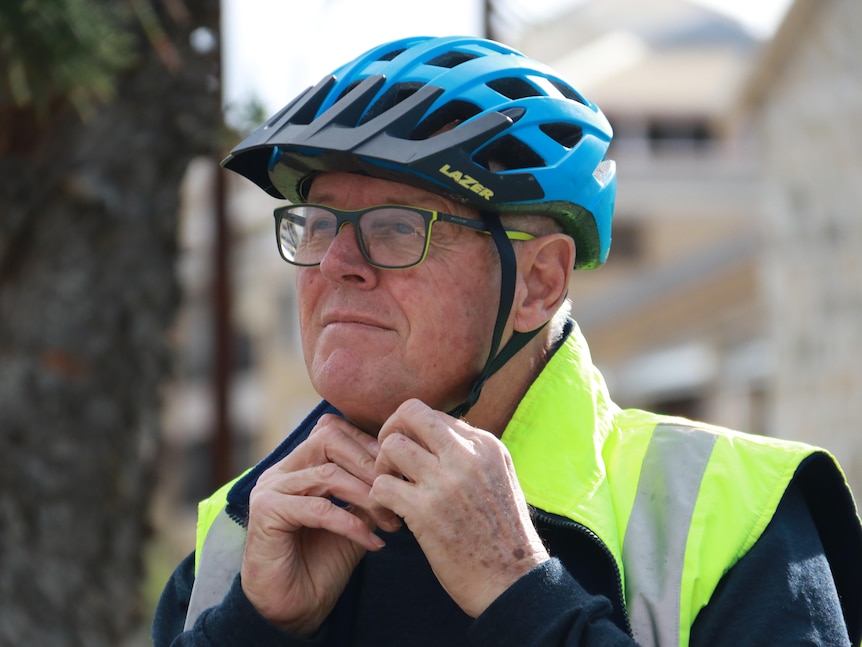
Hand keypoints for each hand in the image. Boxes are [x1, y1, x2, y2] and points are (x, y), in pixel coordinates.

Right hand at [240, 414, 401, 636]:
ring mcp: (271, 489)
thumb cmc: (324, 562)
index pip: (333, 429)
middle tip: (397, 491)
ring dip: (366, 496)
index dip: (367, 443)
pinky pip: (319, 509)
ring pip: (328, 475)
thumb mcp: (356, 518)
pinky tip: (373, 542)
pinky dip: (351, 524)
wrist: (295, 609)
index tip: (397, 469)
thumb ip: (368, 490)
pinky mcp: (267, 513)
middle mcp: (282, 470)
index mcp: (299, 464)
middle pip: (328, 439)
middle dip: (369, 464)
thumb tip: (400, 469)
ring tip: (390, 520)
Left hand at [370, 399, 548, 616]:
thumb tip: (436, 438)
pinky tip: (391, 517)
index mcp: (486, 445)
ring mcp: (445, 481)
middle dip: (390, 431)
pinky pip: (381, 485)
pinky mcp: (425, 511)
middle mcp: (466, 455)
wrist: (513, 581)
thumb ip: (471, 456)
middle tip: (390, 461)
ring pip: (390, 446)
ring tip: (391, 491)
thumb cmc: (503, 536)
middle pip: (410, 413)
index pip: (434, 416)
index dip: (414, 434)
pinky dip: (378, 500)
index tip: (412, 460)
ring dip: (381, 468)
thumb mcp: (500, 479)